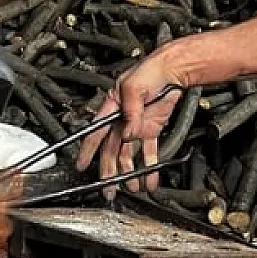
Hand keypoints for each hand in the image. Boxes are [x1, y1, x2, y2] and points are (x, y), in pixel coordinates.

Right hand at [74, 52, 184, 197]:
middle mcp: (122, 118)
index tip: (81, 164)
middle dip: (109, 171)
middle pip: (112, 149)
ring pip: (129, 154)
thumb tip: (128, 134)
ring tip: (130, 188)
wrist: (174, 69)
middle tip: (108, 188)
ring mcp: (137, 125)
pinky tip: (149, 179)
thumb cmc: (151, 70)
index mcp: (111, 106)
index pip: (96, 132)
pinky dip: (149, 166)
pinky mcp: (152, 128)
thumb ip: (131, 112)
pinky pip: (148, 151)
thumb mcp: (135, 87)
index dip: (87, 150)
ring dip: (130, 173)